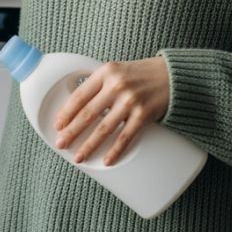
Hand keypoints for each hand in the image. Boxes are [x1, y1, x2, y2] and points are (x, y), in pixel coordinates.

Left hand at [53, 57, 170, 165]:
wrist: (173, 75)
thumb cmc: (140, 74)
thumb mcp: (116, 71)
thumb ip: (98, 84)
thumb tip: (75, 107)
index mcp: (106, 72)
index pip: (80, 95)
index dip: (66, 112)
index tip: (58, 125)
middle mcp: (117, 85)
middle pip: (88, 114)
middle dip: (72, 132)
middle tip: (61, 144)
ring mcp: (131, 100)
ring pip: (104, 128)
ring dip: (89, 145)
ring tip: (79, 157)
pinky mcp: (144, 114)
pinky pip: (126, 136)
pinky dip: (115, 150)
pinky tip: (106, 160)